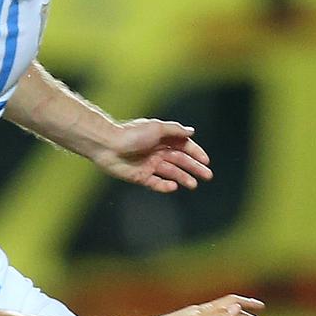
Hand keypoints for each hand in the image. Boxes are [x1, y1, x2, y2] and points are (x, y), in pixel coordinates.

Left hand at [95, 119, 212, 192]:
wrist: (108, 145)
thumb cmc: (132, 133)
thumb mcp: (156, 128)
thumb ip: (175, 130)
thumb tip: (192, 132)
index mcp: (162, 139)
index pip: (184, 147)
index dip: (196, 153)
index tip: (206, 161)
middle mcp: (157, 152)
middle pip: (180, 161)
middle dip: (194, 168)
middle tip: (208, 176)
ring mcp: (149, 165)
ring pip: (171, 173)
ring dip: (183, 178)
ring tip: (193, 184)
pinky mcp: (140, 177)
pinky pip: (156, 183)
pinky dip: (165, 186)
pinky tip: (174, 186)